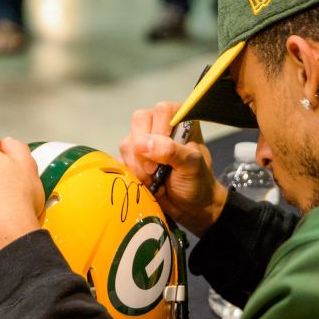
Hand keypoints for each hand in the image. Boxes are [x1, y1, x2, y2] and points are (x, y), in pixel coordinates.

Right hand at [118, 102, 225, 235]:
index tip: (166, 155)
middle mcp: (160, 125)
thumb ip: (171, 151)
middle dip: (144, 150)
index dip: (160, 131)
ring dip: (138, 166)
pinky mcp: (132, 159)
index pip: (162, 110)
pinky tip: (144, 182)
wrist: (192, 208)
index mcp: (180, 120)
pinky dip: (130, 173)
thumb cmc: (197, 183)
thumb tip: (141, 143)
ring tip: (153, 180)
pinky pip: (120, 159)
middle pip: (139, 121)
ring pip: (127, 142)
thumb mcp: (191, 166)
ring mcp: (144, 142)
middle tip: (155, 170)